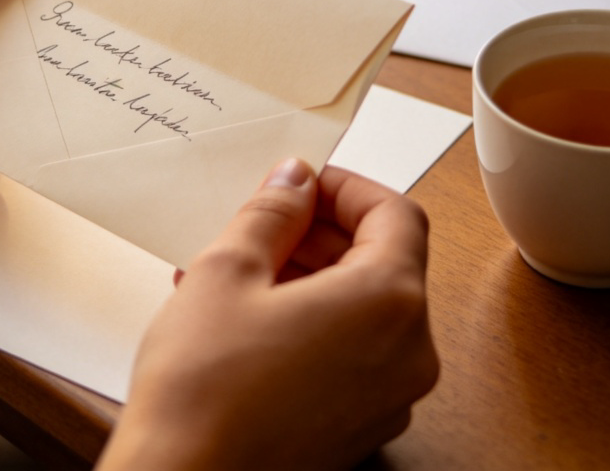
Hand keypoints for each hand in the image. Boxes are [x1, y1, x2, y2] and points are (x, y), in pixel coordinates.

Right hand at [98, 159, 438, 470]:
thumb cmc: (203, 391)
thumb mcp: (229, 269)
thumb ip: (273, 212)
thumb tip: (295, 181)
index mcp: (388, 304)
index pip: (395, 215)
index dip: (346, 188)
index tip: (303, 184)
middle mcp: (406, 355)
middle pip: (382, 261)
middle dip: (321, 232)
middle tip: (263, 221)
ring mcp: (387, 400)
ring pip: (361, 308)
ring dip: (308, 275)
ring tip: (239, 269)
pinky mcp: (358, 429)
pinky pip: (349, 352)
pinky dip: (310, 320)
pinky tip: (245, 317)